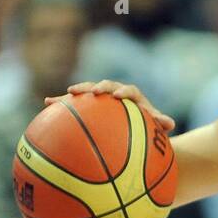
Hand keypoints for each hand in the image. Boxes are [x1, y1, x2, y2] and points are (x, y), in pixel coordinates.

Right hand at [48, 80, 174, 131]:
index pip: (129, 91)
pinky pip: (74, 104)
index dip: (123, 92)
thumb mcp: (156, 128)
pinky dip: (61, 103)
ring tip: (65, 95)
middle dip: (97, 87)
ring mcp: (100, 99)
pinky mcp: (88, 106)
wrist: (137, 130)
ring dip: (76, 93)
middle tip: (91, 92)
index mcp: (132, 97)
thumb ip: (161, 123)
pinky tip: (46, 103)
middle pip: (105, 87)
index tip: (118, 97)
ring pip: (87, 93)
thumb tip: (171, 123)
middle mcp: (115, 94)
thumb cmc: (148, 129)